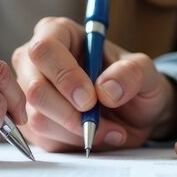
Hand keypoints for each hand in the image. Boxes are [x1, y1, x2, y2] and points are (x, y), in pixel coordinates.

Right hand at [11, 17, 176, 151]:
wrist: (133, 114)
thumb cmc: (133, 83)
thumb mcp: (145, 73)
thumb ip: (131, 73)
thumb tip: (106, 89)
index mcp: (60, 34)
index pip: (45, 49)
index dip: (65, 76)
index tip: (90, 99)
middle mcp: (37, 61)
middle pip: (34, 88)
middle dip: (69, 112)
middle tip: (97, 119)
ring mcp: (30, 92)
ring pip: (37, 118)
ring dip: (77, 130)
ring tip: (106, 128)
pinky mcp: (32, 123)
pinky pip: (43, 139)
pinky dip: (73, 142)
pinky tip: (93, 134)